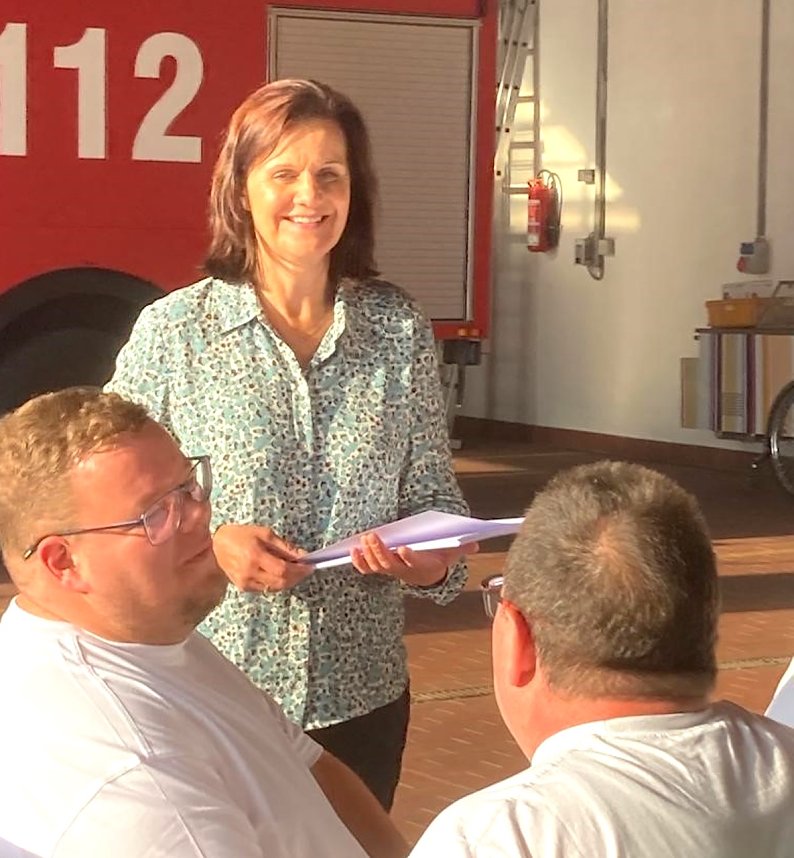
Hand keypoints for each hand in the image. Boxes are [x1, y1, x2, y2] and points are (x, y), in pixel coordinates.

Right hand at [212, 524, 311, 592]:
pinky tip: (281, 575)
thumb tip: (303, 556)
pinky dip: (277, 583)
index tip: (311, 566)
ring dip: (289, 581)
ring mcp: (245, 582)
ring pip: (275, 587)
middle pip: (281, 581)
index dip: (299, 570)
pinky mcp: (243, 587)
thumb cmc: (242, 535)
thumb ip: (284, 547)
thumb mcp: (265, 533)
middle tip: (306, 570)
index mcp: (255, 555)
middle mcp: (249, 571)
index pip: (283, 569)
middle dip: (297, 577)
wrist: (217, 546)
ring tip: (296, 572)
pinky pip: (266, 588)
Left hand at [350, 532, 477, 587]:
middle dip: (380, 550)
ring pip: (377, 566)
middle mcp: (404, 571)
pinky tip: (353, 551)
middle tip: (373, 536)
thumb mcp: (451, 553)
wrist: (427, 574)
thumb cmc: (437, 558)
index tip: (403, 548)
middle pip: (390, 564)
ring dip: (369, 553)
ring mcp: (391, 571)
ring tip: (365, 537)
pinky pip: (368, 569)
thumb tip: (476, 544)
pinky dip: (359, 562)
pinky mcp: (381, 569)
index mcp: (421, 566)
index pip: (414, 563)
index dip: (409, 557)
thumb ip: (461, 548)